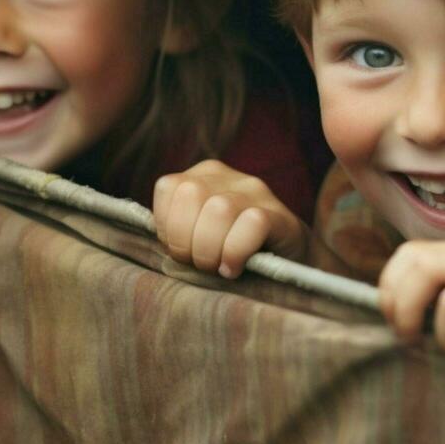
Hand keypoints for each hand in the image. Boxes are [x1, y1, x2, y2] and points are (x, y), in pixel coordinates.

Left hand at [153, 160, 307, 277]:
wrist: (290, 266)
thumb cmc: (232, 255)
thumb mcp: (198, 236)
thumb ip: (176, 230)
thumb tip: (154, 242)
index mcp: (202, 175)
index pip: (169, 187)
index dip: (167, 225)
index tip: (180, 249)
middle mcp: (228, 176)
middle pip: (191, 195)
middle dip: (187, 240)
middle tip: (199, 263)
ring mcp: (256, 192)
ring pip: (219, 209)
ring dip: (211, 249)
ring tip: (218, 267)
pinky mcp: (279, 214)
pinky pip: (251, 224)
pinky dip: (236, 252)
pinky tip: (235, 268)